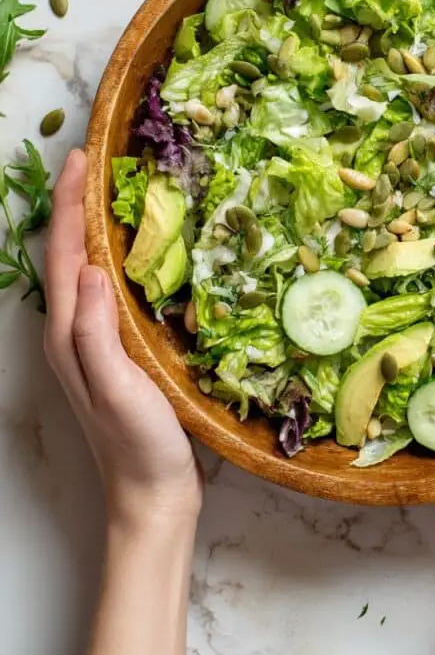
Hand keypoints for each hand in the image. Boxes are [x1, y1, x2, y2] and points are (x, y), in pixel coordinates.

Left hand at [44, 150, 202, 526]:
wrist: (151, 493)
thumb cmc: (139, 445)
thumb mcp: (119, 388)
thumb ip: (98, 332)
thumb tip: (91, 267)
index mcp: (70, 338)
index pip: (62, 256)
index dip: (68, 206)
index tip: (81, 161)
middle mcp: (73, 335)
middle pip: (64, 256)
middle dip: (71, 206)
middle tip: (92, 165)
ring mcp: (92, 344)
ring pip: (81, 270)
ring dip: (86, 227)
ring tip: (106, 194)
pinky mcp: (115, 351)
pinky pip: (103, 290)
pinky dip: (109, 257)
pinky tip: (129, 252)